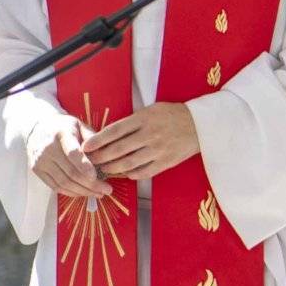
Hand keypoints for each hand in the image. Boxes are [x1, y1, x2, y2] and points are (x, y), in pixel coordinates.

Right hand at [31, 115, 106, 199]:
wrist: (38, 128)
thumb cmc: (64, 127)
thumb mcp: (80, 125)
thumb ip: (92, 138)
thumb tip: (106, 153)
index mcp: (62, 134)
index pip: (72, 153)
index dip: (84, 166)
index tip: (96, 176)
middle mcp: (48, 148)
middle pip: (71, 172)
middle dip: (91, 184)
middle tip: (107, 189)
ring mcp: (40, 160)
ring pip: (64, 182)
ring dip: (83, 191)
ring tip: (99, 193)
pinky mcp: (37, 170)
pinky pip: (56, 186)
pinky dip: (72, 192)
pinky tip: (85, 193)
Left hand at [85, 102, 199, 181]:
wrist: (200, 125)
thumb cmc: (172, 115)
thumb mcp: (150, 111)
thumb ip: (131, 122)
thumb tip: (108, 136)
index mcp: (144, 119)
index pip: (114, 131)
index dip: (98, 140)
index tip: (86, 147)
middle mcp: (150, 135)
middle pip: (118, 149)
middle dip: (100, 157)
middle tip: (89, 161)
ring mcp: (158, 150)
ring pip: (128, 163)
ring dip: (112, 168)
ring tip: (103, 169)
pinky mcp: (166, 162)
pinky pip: (143, 172)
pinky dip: (130, 174)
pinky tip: (123, 173)